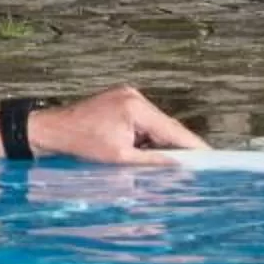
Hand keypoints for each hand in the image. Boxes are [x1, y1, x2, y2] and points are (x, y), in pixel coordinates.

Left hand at [38, 85, 207, 164]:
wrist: (50, 130)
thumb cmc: (80, 143)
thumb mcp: (120, 158)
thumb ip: (152, 161)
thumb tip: (179, 167)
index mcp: (135, 107)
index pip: (173, 130)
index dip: (193, 147)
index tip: (212, 159)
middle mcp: (134, 96)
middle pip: (167, 126)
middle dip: (180, 147)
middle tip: (200, 166)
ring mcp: (127, 96)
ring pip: (156, 125)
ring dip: (163, 143)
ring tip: (177, 164)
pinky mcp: (121, 101)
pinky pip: (143, 121)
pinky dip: (149, 137)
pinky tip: (152, 153)